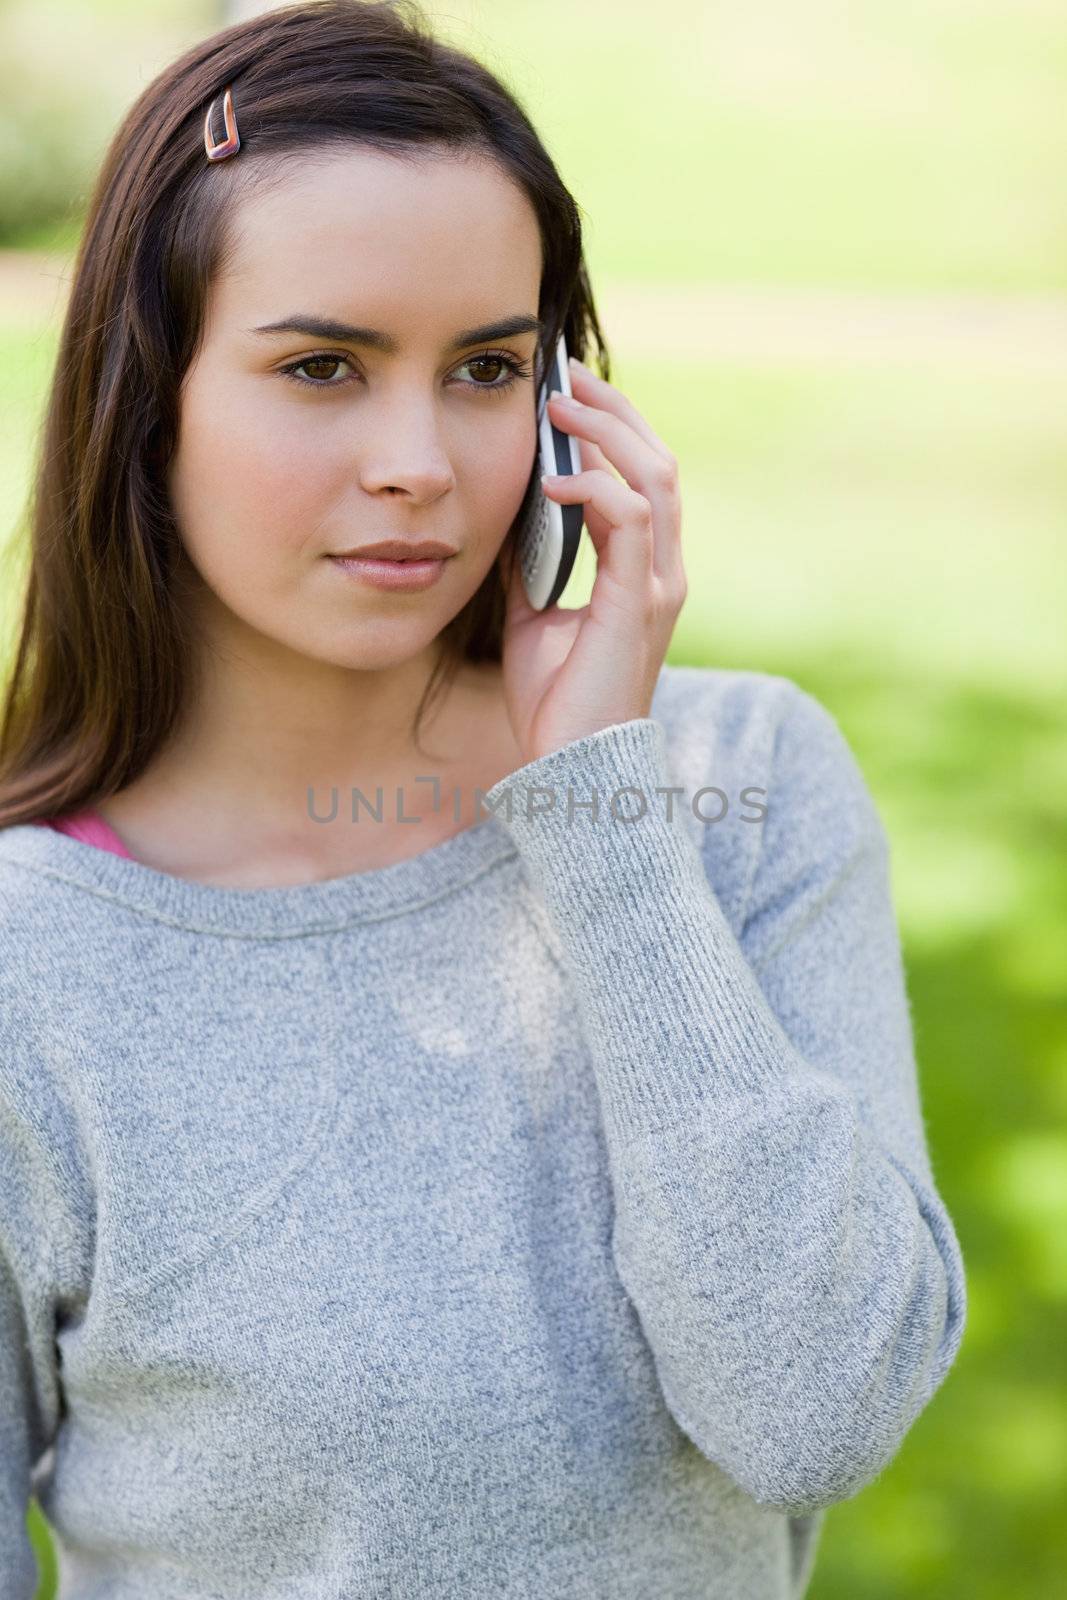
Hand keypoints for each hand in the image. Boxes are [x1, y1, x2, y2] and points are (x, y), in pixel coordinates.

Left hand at [496, 356, 687, 765]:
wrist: (573, 767)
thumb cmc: (558, 703)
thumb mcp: (533, 617)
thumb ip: (530, 564)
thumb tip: (505, 512)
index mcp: (641, 573)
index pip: (640, 479)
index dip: (611, 429)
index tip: (566, 392)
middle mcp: (660, 572)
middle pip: (657, 462)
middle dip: (614, 411)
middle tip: (565, 375)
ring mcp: (657, 586)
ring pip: (655, 478)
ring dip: (609, 432)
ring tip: (562, 402)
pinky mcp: (640, 604)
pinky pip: (632, 521)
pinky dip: (597, 488)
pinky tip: (554, 476)